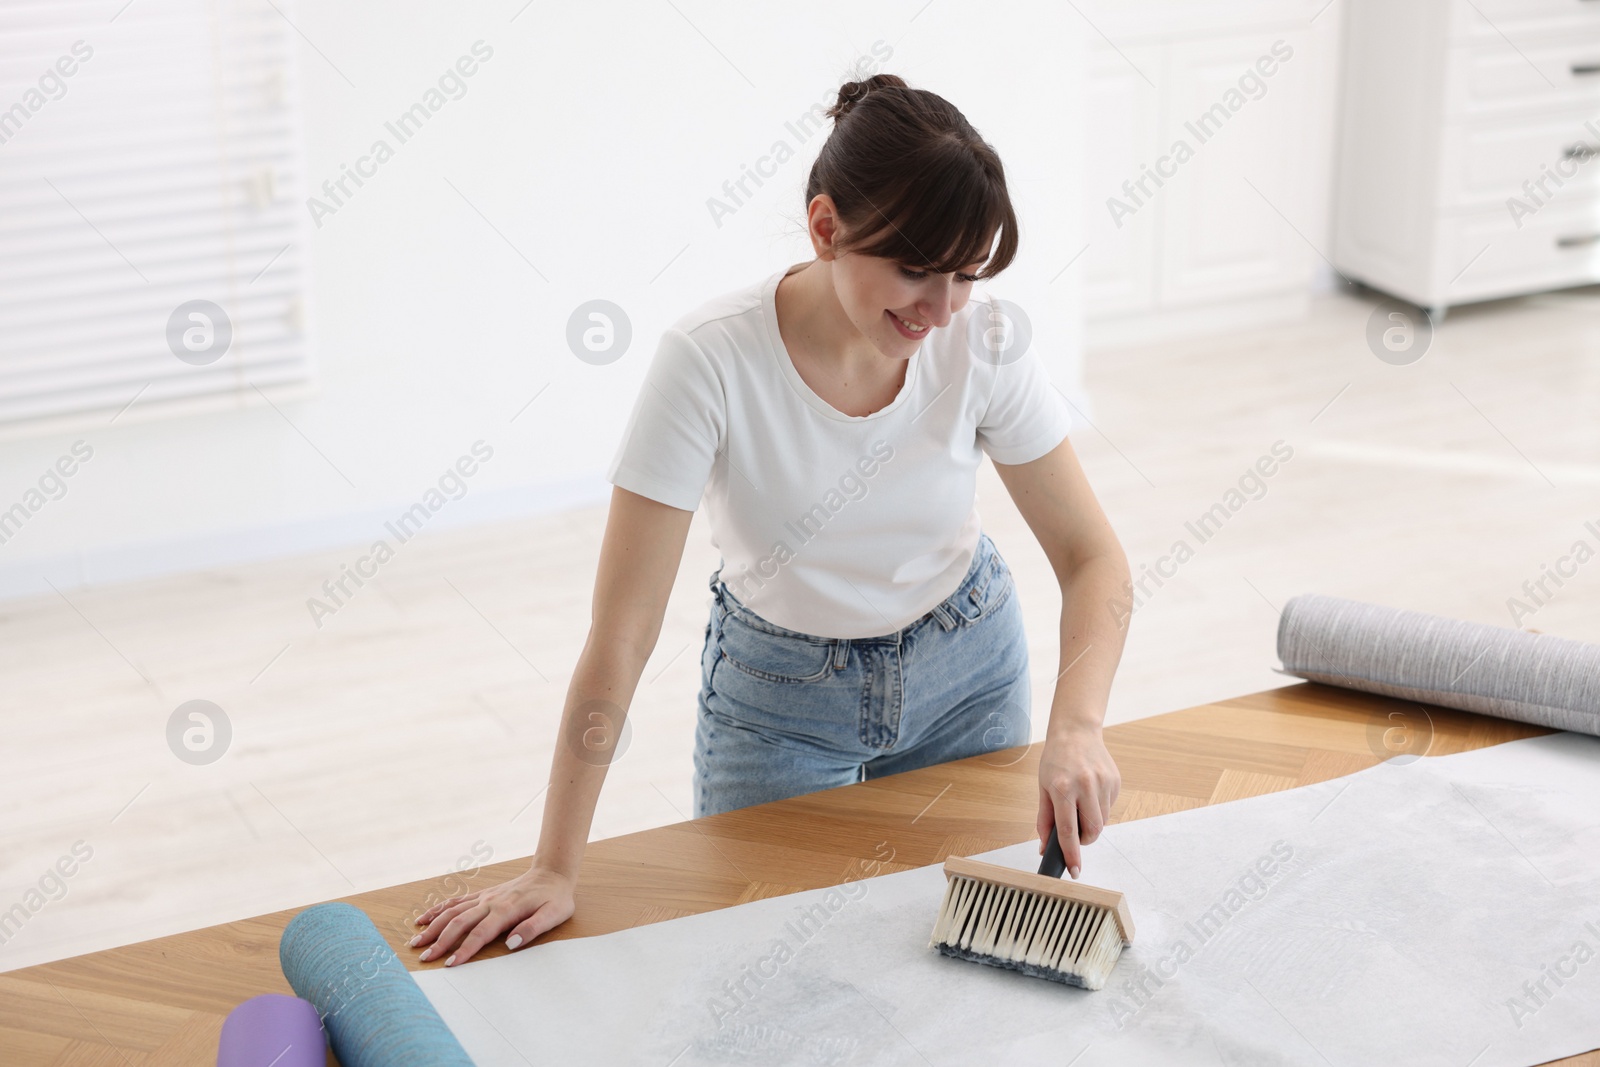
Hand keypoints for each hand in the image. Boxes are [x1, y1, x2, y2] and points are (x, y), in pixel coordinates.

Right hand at [410, 864, 575, 966]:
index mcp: (506, 910)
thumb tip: (511, 943)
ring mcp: (484, 897)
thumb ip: (533, 928)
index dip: (464, 950)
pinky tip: (423, 918)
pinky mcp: (483, 895)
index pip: (480, 933)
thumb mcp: (554, 915)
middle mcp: (490, 902)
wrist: (552, 873)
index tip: (450, 964)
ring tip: (415, 942)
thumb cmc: (555, 898)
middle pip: (459, 923)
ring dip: (433, 926)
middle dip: (440, 941)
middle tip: (424, 958)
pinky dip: (437, 909)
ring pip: (452, 911)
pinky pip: (456, 901)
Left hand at [1036, 723, 1120, 879]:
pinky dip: (1099, 808)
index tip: (1074, 871)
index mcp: (1062, 789)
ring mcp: (1103, 782)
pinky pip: (1109, 807)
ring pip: (1102, 821)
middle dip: (1084, 839)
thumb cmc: (1055, 760)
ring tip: (1081, 805)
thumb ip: (1044, 820)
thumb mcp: (1042, 788)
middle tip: (1076, 832)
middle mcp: (1085, 785)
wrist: (1076, 732)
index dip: (1071, 855)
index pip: (1068, 831)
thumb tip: (1045, 847)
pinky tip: (1090, 792)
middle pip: (1092, 831)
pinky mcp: (1115, 781)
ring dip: (1091, 823)